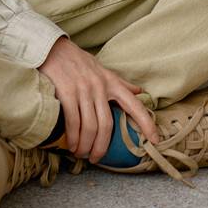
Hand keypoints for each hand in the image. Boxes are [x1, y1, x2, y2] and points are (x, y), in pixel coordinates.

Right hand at [38, 37, 159, 162]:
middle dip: (102, 146)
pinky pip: (72, 121)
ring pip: (90, 126)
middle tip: (95, 158)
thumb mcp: (102, 69)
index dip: (147, 123)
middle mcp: (101, 87)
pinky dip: (72, 137)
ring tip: (81, 154)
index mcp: (112, 83)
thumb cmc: (78, 61)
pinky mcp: (66, 92)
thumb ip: (120, 83)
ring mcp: (84, 89)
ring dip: (85, 145)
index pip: (134, 105)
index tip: (155, 140)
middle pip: (107, 125)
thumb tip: (139, 90)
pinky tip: (70, 145)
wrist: (52, 48)